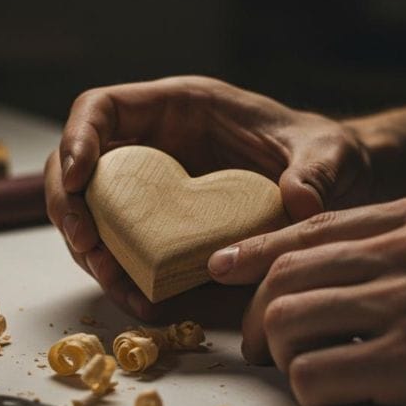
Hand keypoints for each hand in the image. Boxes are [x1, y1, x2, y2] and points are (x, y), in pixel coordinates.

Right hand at [45, 76, 377, 319]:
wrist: (334, 187)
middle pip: (79, 166)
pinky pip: (123, 246)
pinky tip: (142, 298)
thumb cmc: (324, 153)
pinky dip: (121, 273)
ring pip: (93, 212)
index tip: (77, 178)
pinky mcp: (162, 226)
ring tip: (116, 283)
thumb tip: (299, 203)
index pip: (101, 108)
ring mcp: (153, 187)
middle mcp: (154, 144)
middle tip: (89, 248)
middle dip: (71, 208)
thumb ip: (315, 171)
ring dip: (91, 250)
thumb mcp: (329, 154)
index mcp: (177, 107)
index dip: (76, 139)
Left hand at [208, 188, 405, 405]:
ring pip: (288, 322)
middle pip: (285, 274)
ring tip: (310, 379)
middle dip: (259, 319)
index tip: (224, 269)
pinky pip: (317, 377)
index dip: (257, 252)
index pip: (311, 227)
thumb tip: (346, 279)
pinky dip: (316, 397)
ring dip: (285, 360)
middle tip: (264, 350)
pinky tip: (348, 404)